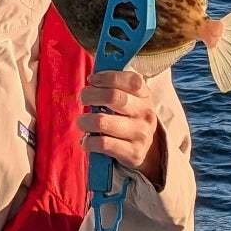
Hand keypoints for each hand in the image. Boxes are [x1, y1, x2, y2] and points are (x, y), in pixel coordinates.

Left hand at [77, 70, 162, 186]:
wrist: (148, 151)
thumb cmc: (129, 118)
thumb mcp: (131, 100)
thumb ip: (114, 87)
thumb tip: (92, 79)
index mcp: (145, 96)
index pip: (130, 80)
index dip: (107, 77)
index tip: (92, 80)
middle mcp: (145, 113)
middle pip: (113, 97)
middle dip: (90, 95)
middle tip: (83, 98)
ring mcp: (140, 134)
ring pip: (102, 122)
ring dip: (85, 121)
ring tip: (82, 122)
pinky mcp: (133, 153)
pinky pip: (102, 144)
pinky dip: (88, 141)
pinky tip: (87, 140)